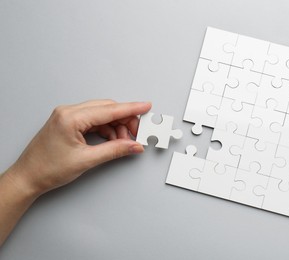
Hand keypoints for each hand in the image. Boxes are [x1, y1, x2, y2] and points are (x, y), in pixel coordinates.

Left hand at [6, 99, 151, 195]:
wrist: (28, 178)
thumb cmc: (47, 169)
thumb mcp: (86, 160)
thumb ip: (114, 150)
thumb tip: (133, 145)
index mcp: (70, 117)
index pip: (109, 110)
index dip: (131, 109)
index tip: (145, 107)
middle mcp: (69, 112)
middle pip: (107, 110)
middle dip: (125, 121)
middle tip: (138, 134)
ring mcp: (68, 117)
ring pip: (102, 115)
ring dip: (116, 127)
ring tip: (125, 142)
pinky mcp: (69, 123)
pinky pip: (94, 121)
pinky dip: (107, 130)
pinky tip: (113, 140)